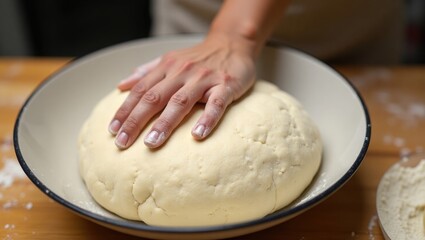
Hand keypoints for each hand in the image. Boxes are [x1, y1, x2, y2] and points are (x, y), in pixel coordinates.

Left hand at [109, 33, 256, 148]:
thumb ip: (146, 72)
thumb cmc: (199, 57)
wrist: (233, 42)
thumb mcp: (171, 59)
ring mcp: (204, 79)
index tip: (112, 130)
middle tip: (122, 142)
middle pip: (154, 98)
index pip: (140, 90)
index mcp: (167, 68)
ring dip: (164, 123)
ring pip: (180, 102)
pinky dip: (207, 119)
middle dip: (136, 120)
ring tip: (151, 142)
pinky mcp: (225, 86)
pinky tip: (197, 135)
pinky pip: (216, 104)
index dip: (125, 110)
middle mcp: (182, 72)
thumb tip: (121, 85)